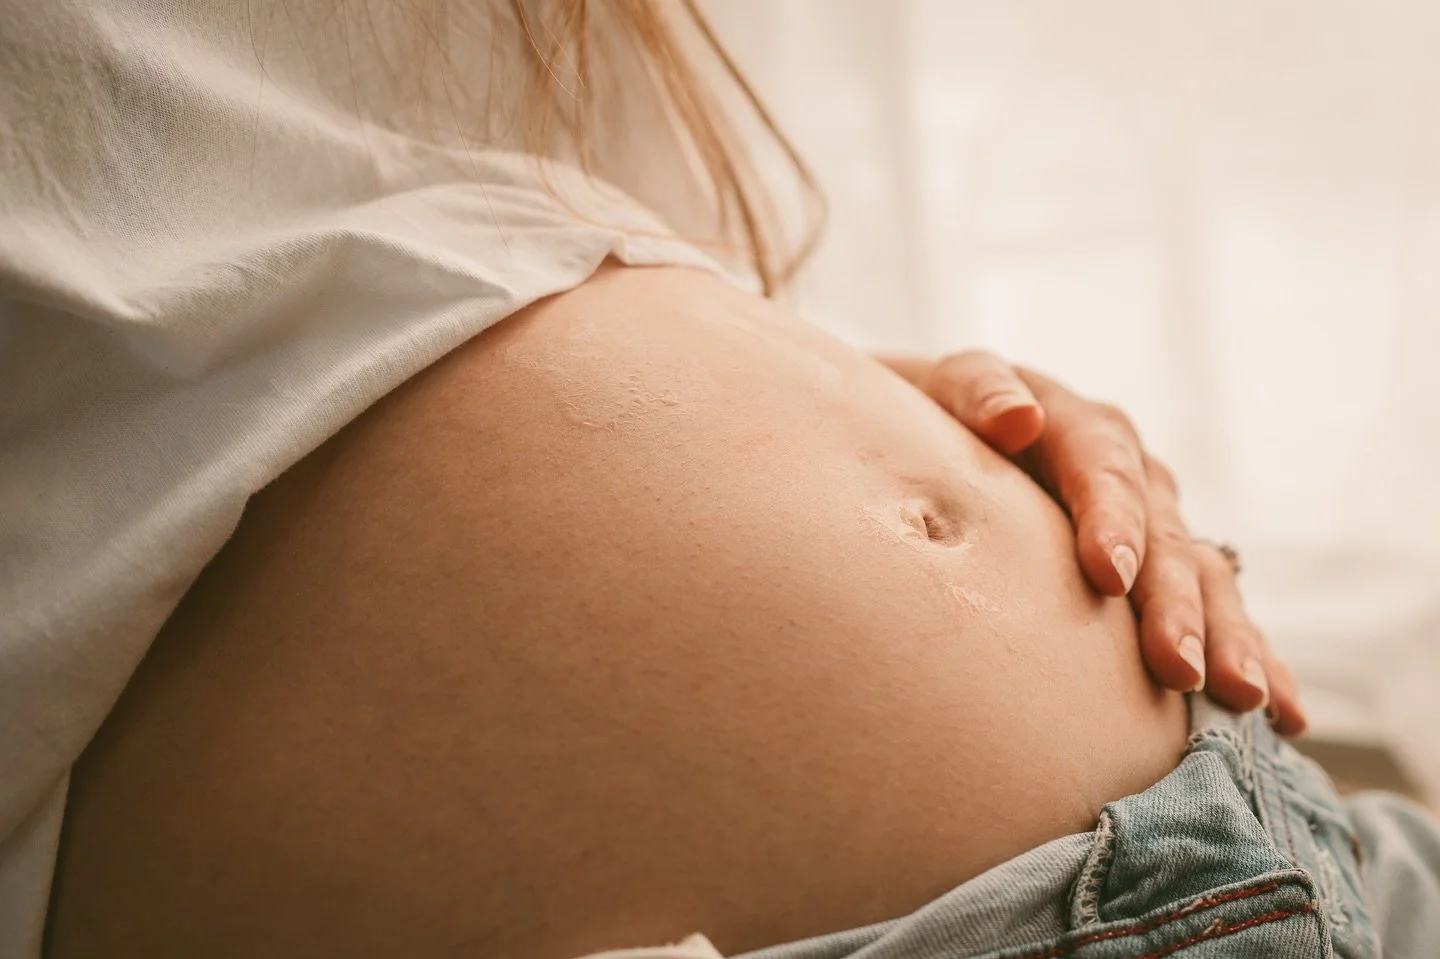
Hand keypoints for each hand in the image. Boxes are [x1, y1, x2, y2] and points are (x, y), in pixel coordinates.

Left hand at [880, 350, 1306, 735]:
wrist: (951, 430)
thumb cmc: (941, 415)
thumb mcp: (948, 388)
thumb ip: (979, 393)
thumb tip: (1018, 418)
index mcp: (1083, 429)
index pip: (1105, 473)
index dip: (1111, 522)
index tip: (1107, 576)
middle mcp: (1135, 478)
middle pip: (1165, 541)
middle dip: (1176, 606)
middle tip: (1180, 668)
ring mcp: (1159, 526)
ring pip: (1207, 581)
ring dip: (1229, 639)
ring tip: (1244, 697)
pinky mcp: (1168, 572)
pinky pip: (1221, 616)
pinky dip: (1256, 659)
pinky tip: (1284, 715)